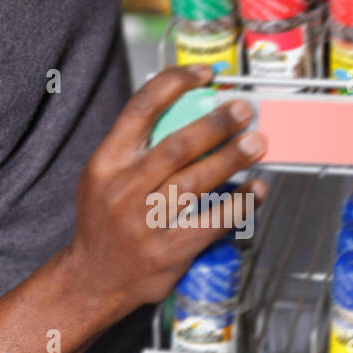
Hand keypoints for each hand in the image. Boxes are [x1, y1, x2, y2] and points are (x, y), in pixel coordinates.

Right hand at [69, 64, 266, 318]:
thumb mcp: (103, 174)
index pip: (142, 108)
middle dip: (217, 124)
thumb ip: (134, 146)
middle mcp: (124, 187)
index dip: (176, 84)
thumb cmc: (104, 218)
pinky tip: (256, 190)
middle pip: (178, 145)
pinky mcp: (169, 250)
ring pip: (198, 181)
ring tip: (257, 143)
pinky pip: (212, 221)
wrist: (94, 276)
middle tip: (243, 111)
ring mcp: (146, 220)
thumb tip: (184, 107)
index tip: (205, 76)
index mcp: (107, 160)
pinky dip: (239, 203)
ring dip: (233, 159)